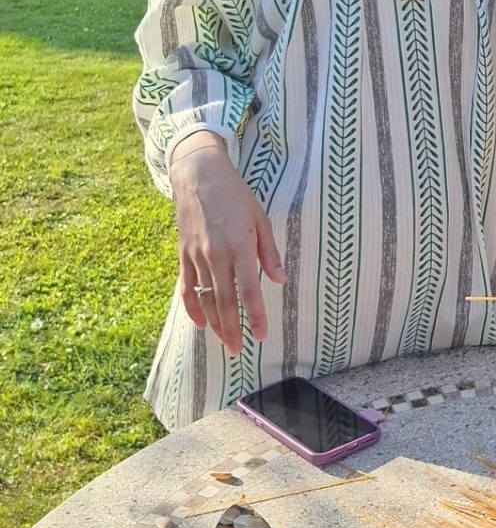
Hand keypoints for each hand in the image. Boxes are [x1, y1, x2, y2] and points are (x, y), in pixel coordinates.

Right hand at [171, 136, 285, 353]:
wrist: (199, 176)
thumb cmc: (236, 196)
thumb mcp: (261, 219)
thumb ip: (269, 253)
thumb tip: (279, 280)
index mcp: (240, 246)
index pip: (249, 289)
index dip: (255, 315)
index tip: (261, 334)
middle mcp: (216, 254)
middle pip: (225, 300)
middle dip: (233, 328)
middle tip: (240, 351)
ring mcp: (196, 256)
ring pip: (206, 298)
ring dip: (216, 323)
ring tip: (226, 343)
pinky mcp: (183, 254)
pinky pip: (187, 287)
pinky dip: (193, 307)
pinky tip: (201, 323)